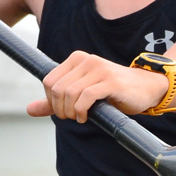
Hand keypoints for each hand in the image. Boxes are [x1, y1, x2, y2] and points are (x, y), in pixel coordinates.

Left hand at [27, 51, 170, 122]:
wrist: (145, 88)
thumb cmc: (112, 91)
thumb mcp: (81, 93)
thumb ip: (55, 101)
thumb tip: (29, 110)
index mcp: (76, 59)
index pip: (49, 81)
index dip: (51, 101)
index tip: (64, 110)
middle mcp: (86, 60)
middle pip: (57, 89)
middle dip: (60, 109)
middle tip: (72, 117)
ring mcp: (98, 69)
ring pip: (70, 93)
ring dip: (71, 112)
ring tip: (80, 117)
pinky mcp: (110, 81)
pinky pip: (86, 97)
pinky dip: (82, 111)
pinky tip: (86, 117)